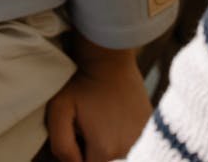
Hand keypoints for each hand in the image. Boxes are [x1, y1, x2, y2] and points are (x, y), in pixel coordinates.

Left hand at [46, 36, 151, 160]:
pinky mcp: (150, 125)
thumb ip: (61, 145)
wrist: (108, 56)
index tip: (75, 136)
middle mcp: (128, 149)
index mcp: (105, 151)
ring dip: (109, 144)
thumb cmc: (81, 81)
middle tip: (87, 126)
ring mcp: (142, 138)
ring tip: (102, 120)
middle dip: (93, 151)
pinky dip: (123, 134)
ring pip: (120, 153)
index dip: (78, 155)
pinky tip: (114, 117)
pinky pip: (134, 141)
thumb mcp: (58, 109)